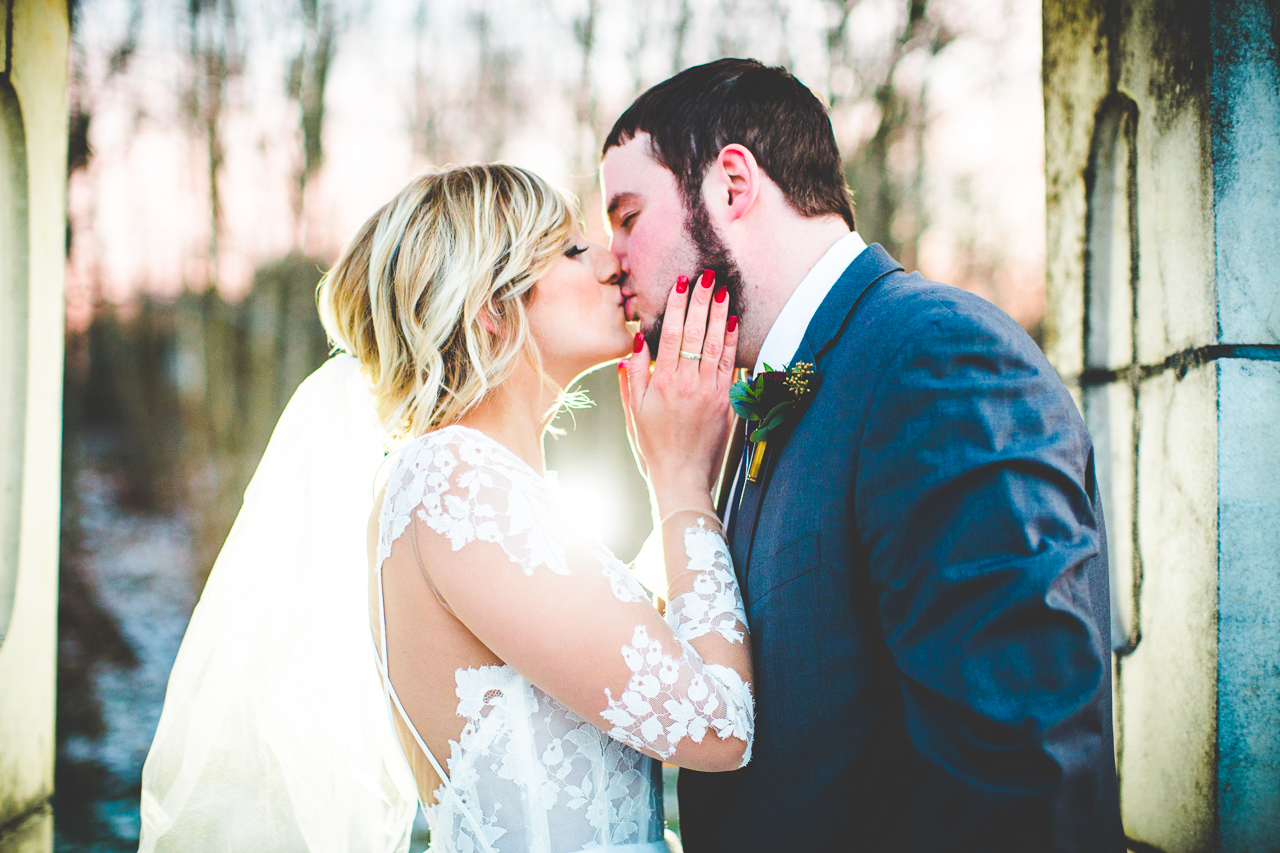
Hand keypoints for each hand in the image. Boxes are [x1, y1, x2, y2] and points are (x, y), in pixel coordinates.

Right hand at [618, 269, 737, 516]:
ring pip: (716, 345)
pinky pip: (730, 365)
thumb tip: (636, 342)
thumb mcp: (633, 410)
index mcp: (661, 382)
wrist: (681, 476)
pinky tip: (734, 323)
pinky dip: (732, 342)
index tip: (681, 284)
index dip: (677, 306)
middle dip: (702, 301)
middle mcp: (687, 382)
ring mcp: (709, 391)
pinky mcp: (725, 402)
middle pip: (696, 333)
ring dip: (720, 315)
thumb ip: (632, 375)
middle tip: (708, 276)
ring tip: (723, 291)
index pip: (671, 334)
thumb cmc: (652, 445)